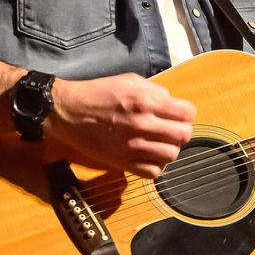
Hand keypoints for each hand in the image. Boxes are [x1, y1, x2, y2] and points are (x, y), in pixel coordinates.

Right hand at [46, 74, 195, 178]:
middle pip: (184, 135)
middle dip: (180, 132)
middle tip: (169, 130)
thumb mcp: (129, 81)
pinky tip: (148, 157)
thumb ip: (155, 90)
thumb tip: (171, 101)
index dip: (185, 114)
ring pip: (171, 155)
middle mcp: (143, 124)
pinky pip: (153, 172)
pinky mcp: (122, 162)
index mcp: (147, 102)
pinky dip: (155, 167)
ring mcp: (133, 146)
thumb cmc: (97, 93)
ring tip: (158, 144)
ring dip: (168, 149)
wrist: (67, 112)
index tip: (177, 115)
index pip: (187, 113)